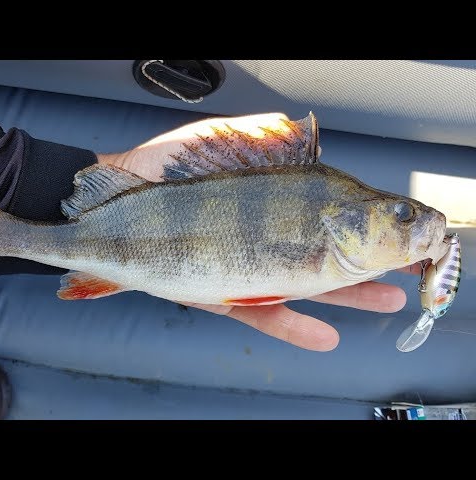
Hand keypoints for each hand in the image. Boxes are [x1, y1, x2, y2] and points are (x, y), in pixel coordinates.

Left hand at [98, 113, 410, 351]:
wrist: (101, 202)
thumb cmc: (160, 168)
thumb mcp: (219, 140)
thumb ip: (261, 137)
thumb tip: (300, 131)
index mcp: (260, 204)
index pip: (316, 221)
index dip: (352, 230)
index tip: (387, 236)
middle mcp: (250, 238)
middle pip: (314, 258)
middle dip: (358, 272)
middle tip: (400, 281)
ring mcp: (231, 266)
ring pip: (295, 287)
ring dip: (340, 298)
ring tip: (383, 303)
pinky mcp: (209, 290)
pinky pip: (253, 311)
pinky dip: (288, 323)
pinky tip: (325, 335)